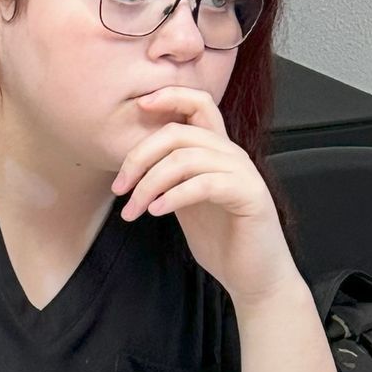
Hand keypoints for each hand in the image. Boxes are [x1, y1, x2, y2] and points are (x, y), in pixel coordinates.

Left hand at [112, 89, 297, 310]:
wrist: (252, 275)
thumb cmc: (220, 239)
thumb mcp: (184, 201)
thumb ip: (169, 178)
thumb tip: (132, 165)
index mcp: (217, 151)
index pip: (198, 105)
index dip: (169, 96)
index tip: (138, 106)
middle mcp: (232, 155)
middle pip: (179, 132)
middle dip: (140, 156)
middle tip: (119, 188)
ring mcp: (243, 173)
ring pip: (186, 158)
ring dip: (149, 184)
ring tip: (133, 211)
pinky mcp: (250, 195)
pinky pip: (204, 184)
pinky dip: (174, 196)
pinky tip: (156, 212)